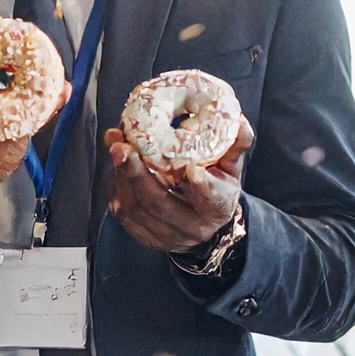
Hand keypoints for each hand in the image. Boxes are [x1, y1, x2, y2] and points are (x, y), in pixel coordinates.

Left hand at [105, 119, 251, 255]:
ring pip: (136, 209)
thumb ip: (235, 144)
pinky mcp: (145, 236)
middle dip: (139, 175)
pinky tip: (116, 165)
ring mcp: (166, 235)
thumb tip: (238, 119)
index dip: (203, 186)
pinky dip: (117, 186)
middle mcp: (192, 227)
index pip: (213, 199)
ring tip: (117, 148)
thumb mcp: (231, 167)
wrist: (203, 222)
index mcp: (217, 208)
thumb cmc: (216, 188)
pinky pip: (124, 213)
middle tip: (125, 148)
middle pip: (161, 204)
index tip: (193, 170)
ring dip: (122, 177)